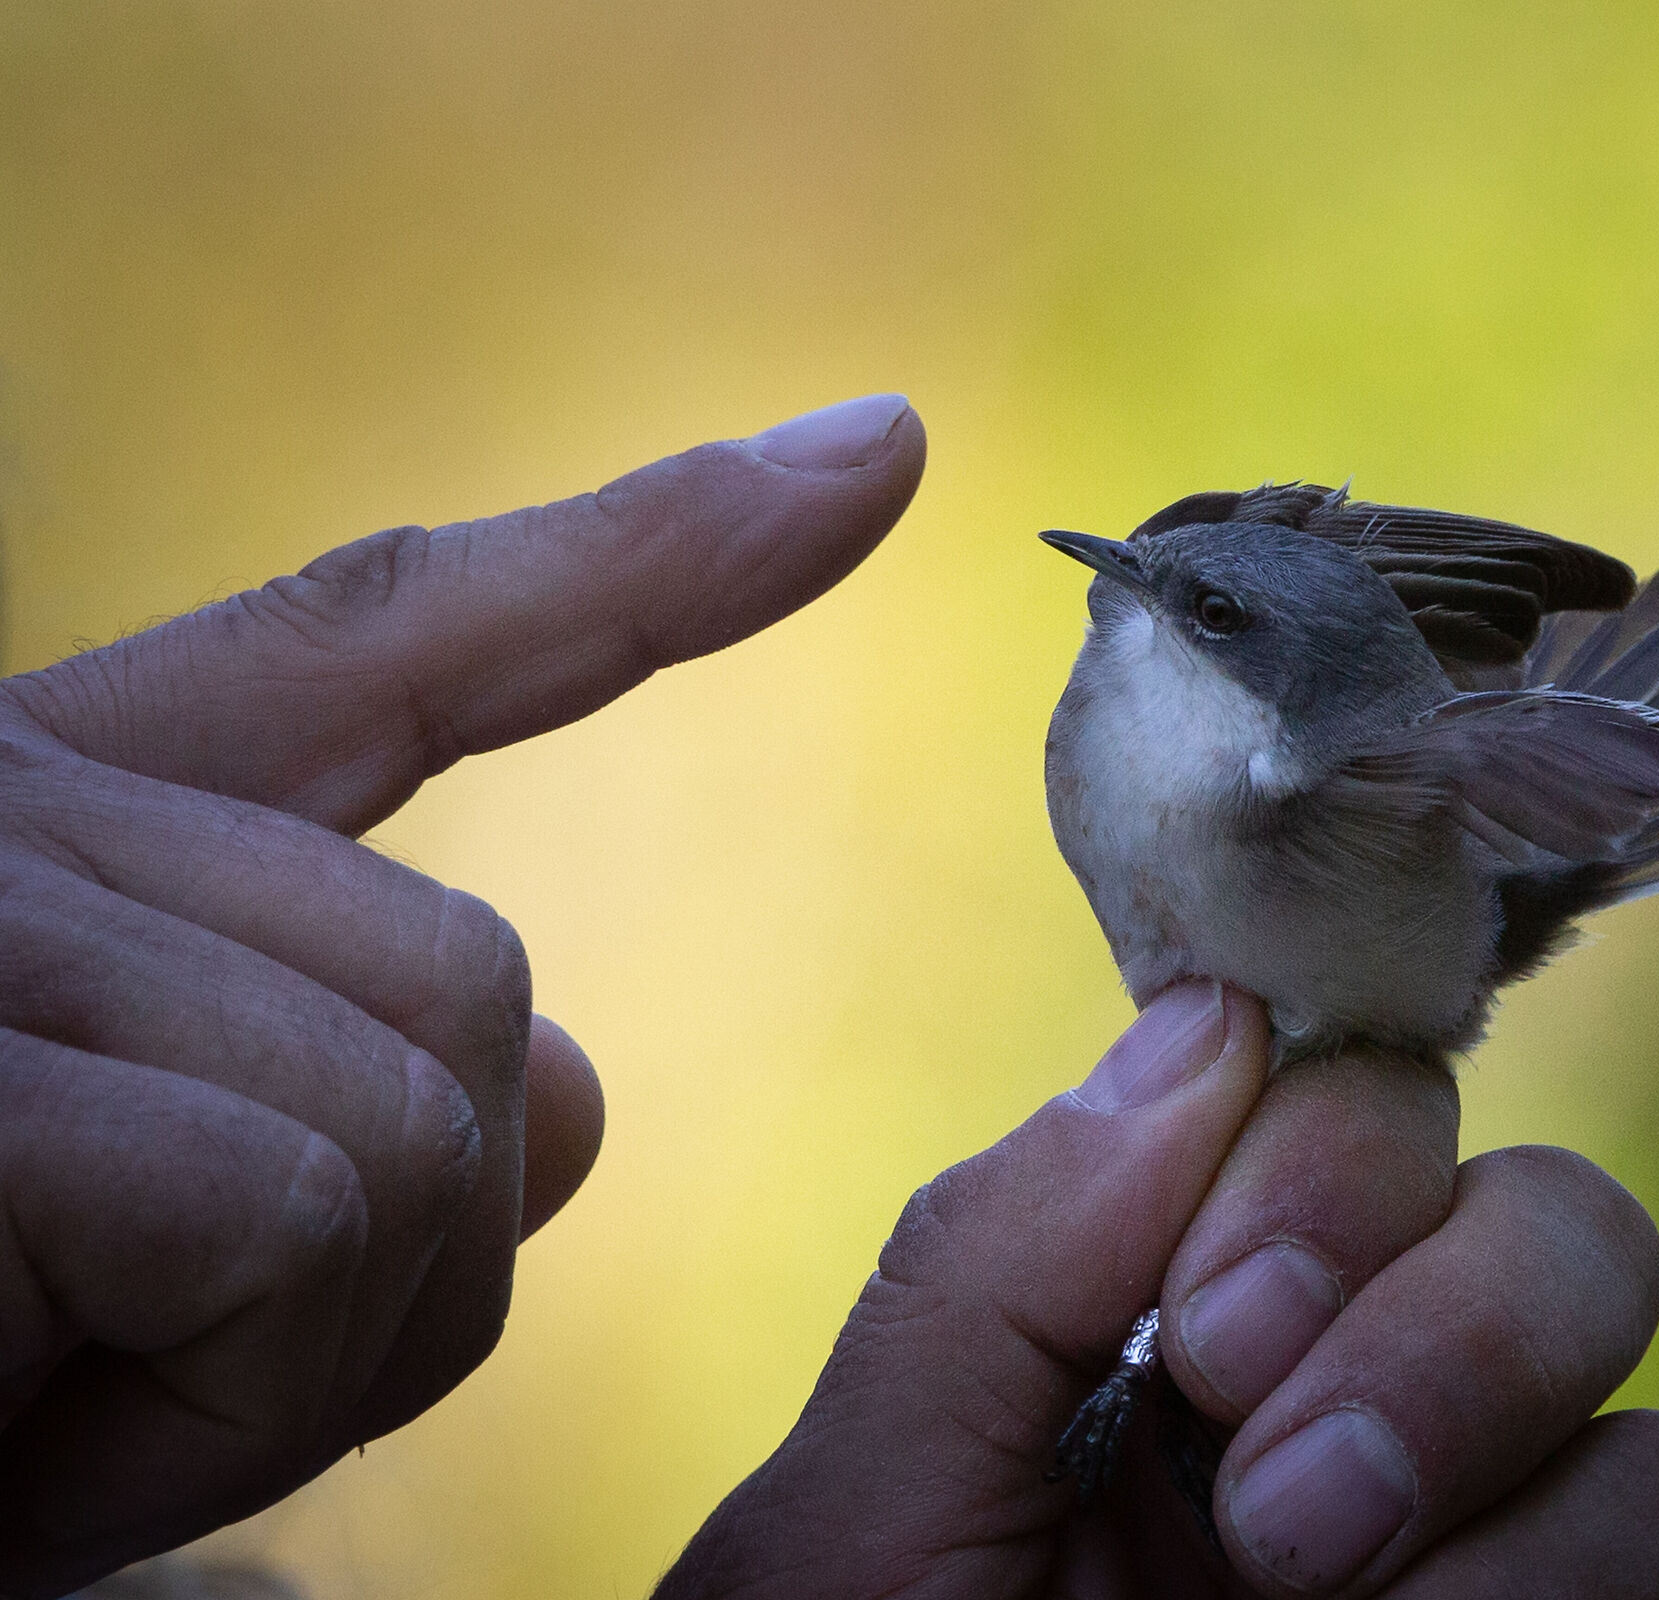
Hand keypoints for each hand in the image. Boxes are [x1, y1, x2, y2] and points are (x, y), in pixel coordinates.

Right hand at [0, 394, 926, 1596]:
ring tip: (14, 1402)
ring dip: (278, 1352)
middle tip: (90, 1372)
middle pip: (486, 994)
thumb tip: (574, 1105)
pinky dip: (197, 1401)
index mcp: (60, 835)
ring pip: (431, 1107)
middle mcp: (10, 815)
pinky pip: (294, 1210)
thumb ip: (325, 1111)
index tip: (868, 457)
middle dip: (374, 1258)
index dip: (654, 554)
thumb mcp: (113, 1260)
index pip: (397, 641)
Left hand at [658, 980, 1658, 1598]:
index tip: (1187, 1335)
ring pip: (1658, 1447)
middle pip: (1558, 1228)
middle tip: (1263, 1510)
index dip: (1315, 1171)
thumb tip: (1209, 1022)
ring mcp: (1482, 1585)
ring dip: (1500, 1524)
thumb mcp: (851, 1531)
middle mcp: (1356, 1437)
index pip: (1351, 1106)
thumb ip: (996, 1262)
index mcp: (1168, 1346)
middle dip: (1437, 1335)